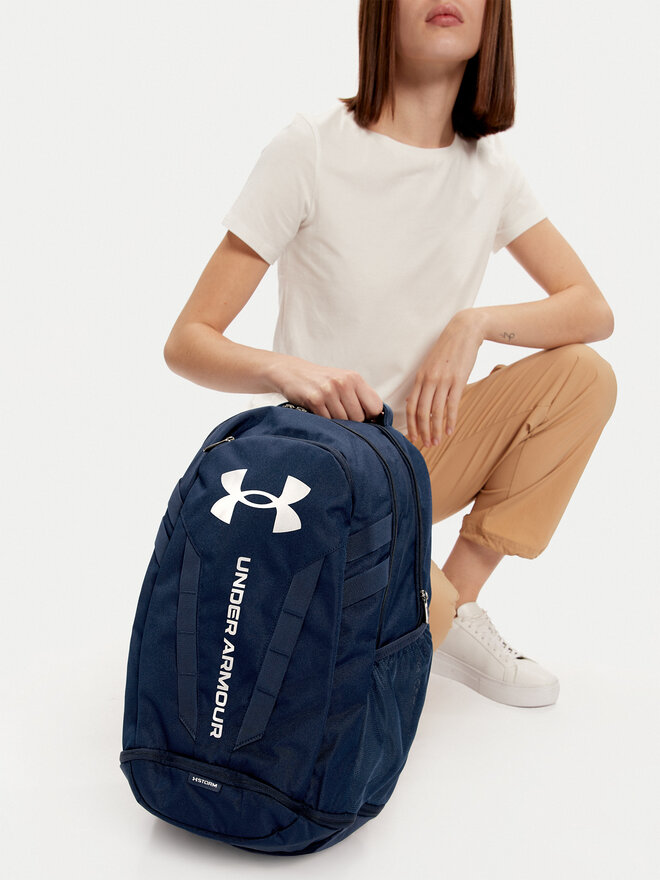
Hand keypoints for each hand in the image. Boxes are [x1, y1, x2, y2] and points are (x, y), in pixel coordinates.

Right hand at [270, 355, 383, 422]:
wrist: (292, 372)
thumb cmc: (321, 381)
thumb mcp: (343, 382)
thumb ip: (360, 396)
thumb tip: (377, 419)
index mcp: (354, 378)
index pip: (375, 407)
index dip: (370, 417)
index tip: (363, 420)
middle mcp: (343, 382)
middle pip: (359, 418)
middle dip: (351, 422)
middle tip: (339, 415)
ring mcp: (329, 390)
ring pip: (343, 421)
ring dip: (336, 423)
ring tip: (327, 412)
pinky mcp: (315, 399)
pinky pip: (327, 421)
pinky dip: (324, 422)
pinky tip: (318, 412)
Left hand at [406, 310, 485, 445]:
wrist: (464, 332)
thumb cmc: (447, 351)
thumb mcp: (430, 366)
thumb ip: (424, 383)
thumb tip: (417, 401)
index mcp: (420, 377)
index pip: (411, 406)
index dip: (411, 424)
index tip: (413, 438)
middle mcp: (429, 380)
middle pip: (421, 412)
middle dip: (422, 431)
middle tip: (426, 445)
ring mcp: (443, 380)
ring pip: (436, 411)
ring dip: (436, 430)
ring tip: (437, 442)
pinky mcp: (458, 380)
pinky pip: (452, 405)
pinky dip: (451, 420)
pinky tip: (451, 431)